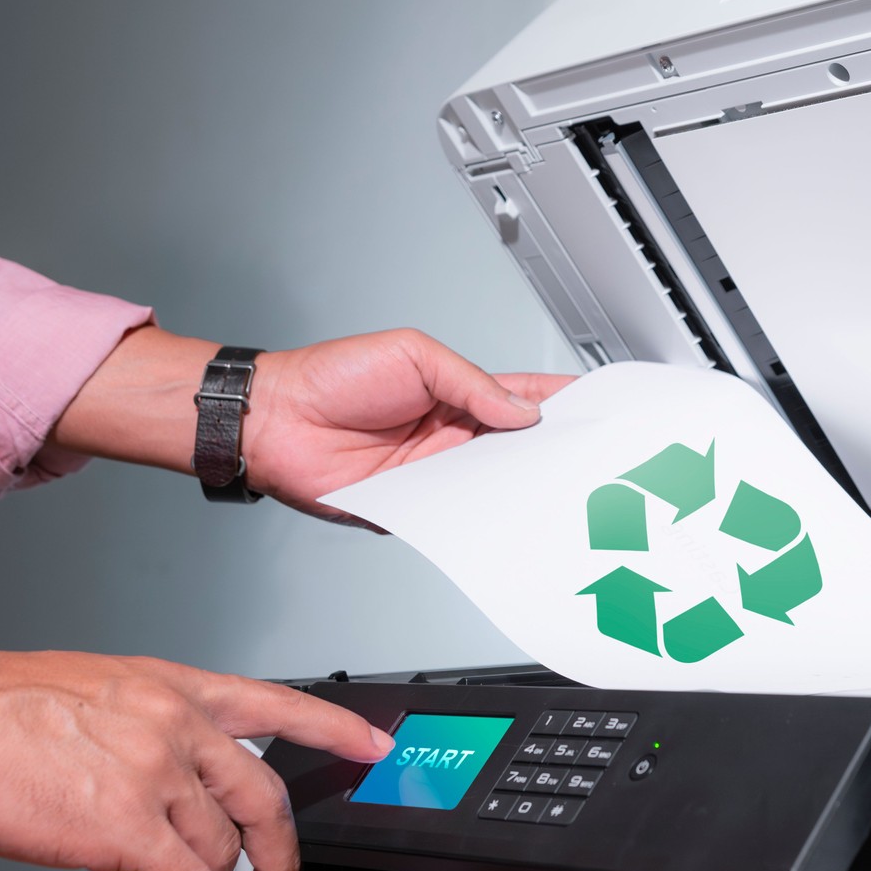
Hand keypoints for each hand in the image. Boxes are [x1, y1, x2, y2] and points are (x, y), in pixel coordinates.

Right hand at [0, 571, 394, 870]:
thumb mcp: (99, 689)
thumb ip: (145, 726)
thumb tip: (155, 772)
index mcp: (175, 688)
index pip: (277, 704)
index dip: (333, 729)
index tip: (373, 744)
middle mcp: (179, 727)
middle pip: (264, 795)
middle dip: (281, 852)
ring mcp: (159, 776)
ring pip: (224, 848)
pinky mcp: (129, 826)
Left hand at [244, 329, 573, 520]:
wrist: (276, 419)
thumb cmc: (333, 377)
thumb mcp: (413, 356)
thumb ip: (470, 382)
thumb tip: (521, 411)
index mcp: (457, 393)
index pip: (521, 398)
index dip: (559, 402)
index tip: (594, 405)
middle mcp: (452, 436)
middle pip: (517, 447)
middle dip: (550, 448)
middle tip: (581, 451)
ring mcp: (435, 474)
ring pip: (493, 485)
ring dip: (518, 484)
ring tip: (549, 481)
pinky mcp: (414, 508)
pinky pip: (455, 514)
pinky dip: (477, 515)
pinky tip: (498, 509)